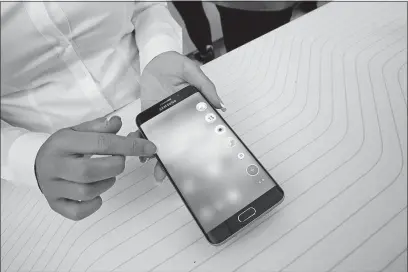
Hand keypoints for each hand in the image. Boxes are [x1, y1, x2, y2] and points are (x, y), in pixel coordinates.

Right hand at [35, 116, 156, 220]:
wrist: (35, 162)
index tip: (149, 147)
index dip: (129, 145)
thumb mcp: (78, 130)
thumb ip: (99, 127)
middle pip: (89, 171)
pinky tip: (97, 195)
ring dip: (106, 184)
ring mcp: (53, 187)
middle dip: (114, 166)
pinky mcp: (55, 204)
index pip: (100, 143)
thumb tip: (118, 123)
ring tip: (107, 175)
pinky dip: (93, 205)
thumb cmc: (64, 147)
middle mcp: (55, 165)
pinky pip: (77, 211)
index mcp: (62, 142)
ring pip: (86, 192)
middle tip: (119, 162)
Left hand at [139, 51, 225, 181]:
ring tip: (152, 169)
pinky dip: (139, 140)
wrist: (157, 61)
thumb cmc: (177, 65)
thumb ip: (206, 86)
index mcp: (191, 112)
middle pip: (175, 143)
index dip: (194, 149)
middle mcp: (177, 120)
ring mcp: (162, 120)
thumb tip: (220, 106)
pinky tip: (136, 149)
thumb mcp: (193, 72)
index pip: (195, 134)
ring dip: (154, 155)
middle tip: (166, 175)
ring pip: (159, 141)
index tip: (192, 164)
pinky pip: (144, 131)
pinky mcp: (148, 116)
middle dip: (170, 161)